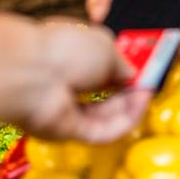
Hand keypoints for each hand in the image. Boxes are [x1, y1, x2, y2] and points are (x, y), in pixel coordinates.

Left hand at [23, 21, 150, 143]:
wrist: (31, 73)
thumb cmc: (63, 49)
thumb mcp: (105, 46)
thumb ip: (122, 63)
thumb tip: (133, 75)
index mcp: (70, 56)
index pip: (101, 70)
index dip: (124, 73)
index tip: (143, 74)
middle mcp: (67, 83)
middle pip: (105, 96)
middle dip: (129, 92)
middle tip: (148, 87)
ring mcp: (67, 110)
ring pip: (106, 116)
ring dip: (130, 107)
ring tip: (146, 94)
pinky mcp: (69, 132)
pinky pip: (103, 131)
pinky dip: (124, 121)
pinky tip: (138, 107)